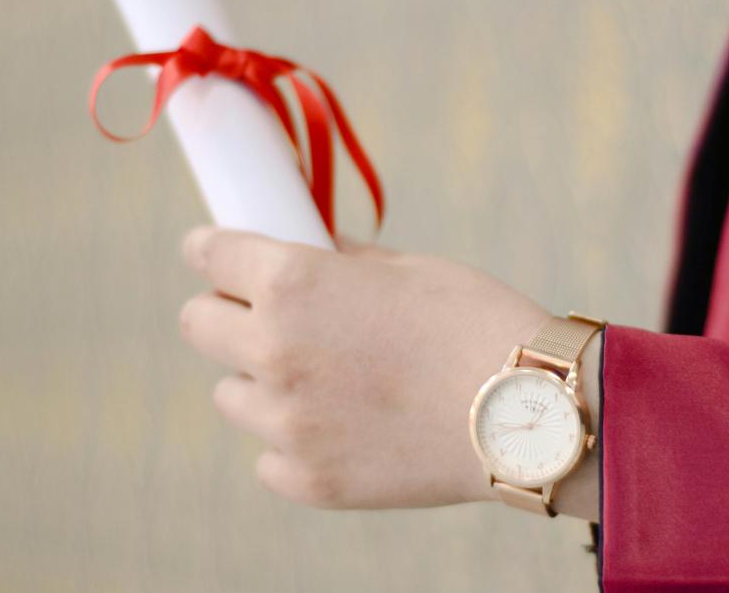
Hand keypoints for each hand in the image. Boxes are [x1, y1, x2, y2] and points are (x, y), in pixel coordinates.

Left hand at [178, 226, 549, 508]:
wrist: (529, 413)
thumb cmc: (478, 324)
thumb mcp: (408, 267)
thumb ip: (342, 262)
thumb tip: (313, 255)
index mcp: (294, 283)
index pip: (208, 255)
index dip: (211, 250)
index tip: (216, 255)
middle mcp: (274, 350)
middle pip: (198, 324)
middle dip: (228, 313)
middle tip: (272, 318)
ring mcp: (286, 422)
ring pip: (232, 395)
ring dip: (262, 381)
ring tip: (326, 382)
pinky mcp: (308, 479)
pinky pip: (270, 456)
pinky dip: (296, 441)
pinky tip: (346, 429)